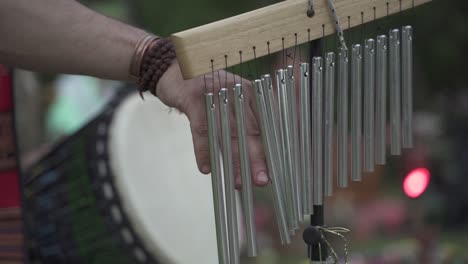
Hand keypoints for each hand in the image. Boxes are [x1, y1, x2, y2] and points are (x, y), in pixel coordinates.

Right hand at [156, 61, 269, 187]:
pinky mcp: (193, 100)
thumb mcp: (231, 97)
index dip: (270, 147)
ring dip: (233, 161)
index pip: (264, 123)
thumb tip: (258, 152)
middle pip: (249, 131)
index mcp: (248, 93)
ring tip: (239, 182)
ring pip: (227, 134)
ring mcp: (214, 96)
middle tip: (262, 180)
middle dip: (257, 158)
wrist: (174, 69)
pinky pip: (201, 132)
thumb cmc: (207, 90)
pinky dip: (203, 152)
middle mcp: (234, 93)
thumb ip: (245, 118)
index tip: (276, 168)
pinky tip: (207, 169)